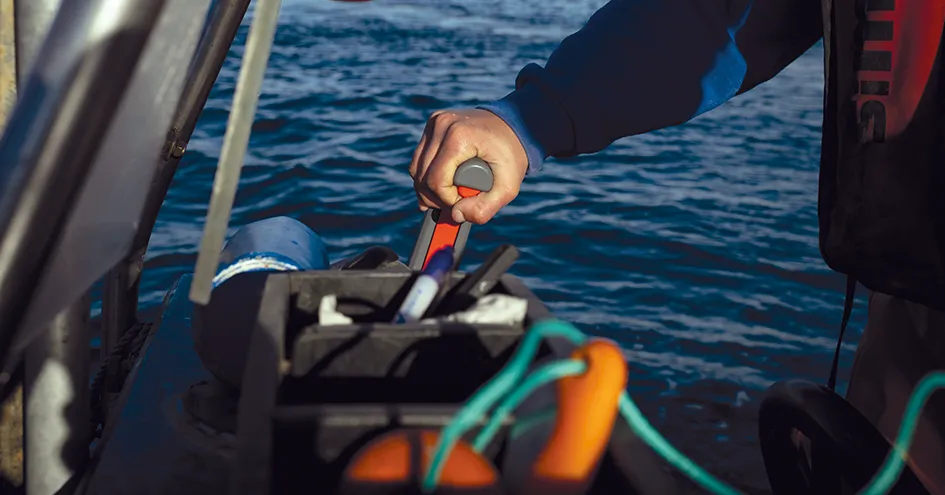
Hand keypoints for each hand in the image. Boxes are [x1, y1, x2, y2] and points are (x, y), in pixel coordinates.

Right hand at [409, 108, 527, 223]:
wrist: (516, 125)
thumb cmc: (511, 155)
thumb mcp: (507, 187)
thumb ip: (484, 209)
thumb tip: (456, 215)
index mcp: (459, 136)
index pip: (436, 181)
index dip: (446, 200)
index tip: (464, 203)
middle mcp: (442, 125)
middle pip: (422, 176)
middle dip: (436, 197)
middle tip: (456, 203)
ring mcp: (435, 122)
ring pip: (416, 168)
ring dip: (428, 189)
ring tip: (449, 195)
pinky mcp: (433, 124)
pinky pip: (419, 158)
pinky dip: (427, 175)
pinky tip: (441, 184)